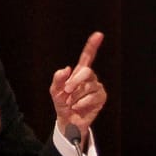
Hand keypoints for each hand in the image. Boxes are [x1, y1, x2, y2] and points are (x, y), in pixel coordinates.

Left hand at [50, 31, 105, 145]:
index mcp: (79, 72)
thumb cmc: (62, 104)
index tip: (99, 35)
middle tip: (66, 91)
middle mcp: (90, 78)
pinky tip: (78, 107)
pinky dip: (82, 103)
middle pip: (87, 71)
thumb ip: (58, 79)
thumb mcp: (55, 91)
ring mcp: (97, 87)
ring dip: (76, 96)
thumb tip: (67, 69)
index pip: (87, 56)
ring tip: (71, 103)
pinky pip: (92, 97)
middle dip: (75, 81)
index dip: (92, 45)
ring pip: (88, 86)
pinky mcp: (101, 98)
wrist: (67, 121)